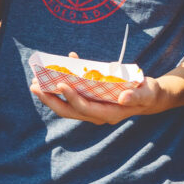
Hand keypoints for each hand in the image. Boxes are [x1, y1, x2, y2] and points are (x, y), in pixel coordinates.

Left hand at [30, 51, 169, 124]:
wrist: (149, 98)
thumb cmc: (147, 93)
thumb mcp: (147, 93)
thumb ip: (136, 95)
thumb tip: (123, 97)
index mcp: (109, 113)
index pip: (86, 108)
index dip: (72, 97)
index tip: (60, 83)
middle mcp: (97, 114)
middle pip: (69, 111)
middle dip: (51, 100)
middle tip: (34, 86)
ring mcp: (92, 109)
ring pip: (66, 106)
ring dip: (50, 96)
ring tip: (35, 84)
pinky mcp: (90, 102)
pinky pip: (71, 97)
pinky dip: (62, 87)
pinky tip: (58, 69)